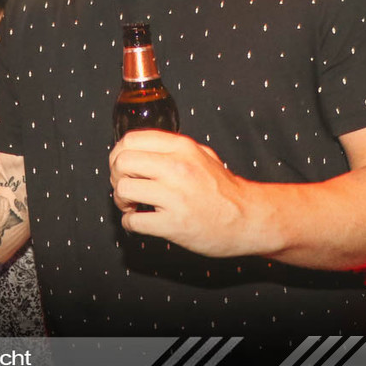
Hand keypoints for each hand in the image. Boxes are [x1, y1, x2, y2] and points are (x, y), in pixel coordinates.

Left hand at [109, 130, 258, 257]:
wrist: (249, 218)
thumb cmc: (225, 190)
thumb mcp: (203, 155)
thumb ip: (174, 149)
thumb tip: (141, 149)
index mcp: (182, 148)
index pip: (131, 140)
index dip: (119, 154)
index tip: (122, 166)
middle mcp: (177, 168)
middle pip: (122, 163)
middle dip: (116, 177)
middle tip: (126, 187)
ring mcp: (175, 196)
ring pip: (124, 189)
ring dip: (121, 201)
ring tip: (133, 205)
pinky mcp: (174, 224)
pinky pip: (133, 221)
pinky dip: (130, 223)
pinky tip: (141, 221)